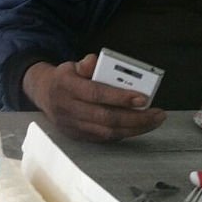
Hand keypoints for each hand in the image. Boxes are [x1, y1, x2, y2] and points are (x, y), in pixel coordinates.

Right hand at [23, 54, 165, 142]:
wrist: (43, 94)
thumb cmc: (65, 78)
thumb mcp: (72, 65)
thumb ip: (86, 64)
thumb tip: (95, 62)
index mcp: (66, 86)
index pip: (96, 93)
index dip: (120, 97)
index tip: (144, 98)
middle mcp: (67, 108)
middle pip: (105, 117)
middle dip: (135, 118)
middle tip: (157, 114)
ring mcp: (71, 125)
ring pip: (107, 132)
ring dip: (134, 129)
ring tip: (153, 121)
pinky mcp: (77, 136)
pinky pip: (104, 138)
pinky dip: (123, 133)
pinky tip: (138, 127)